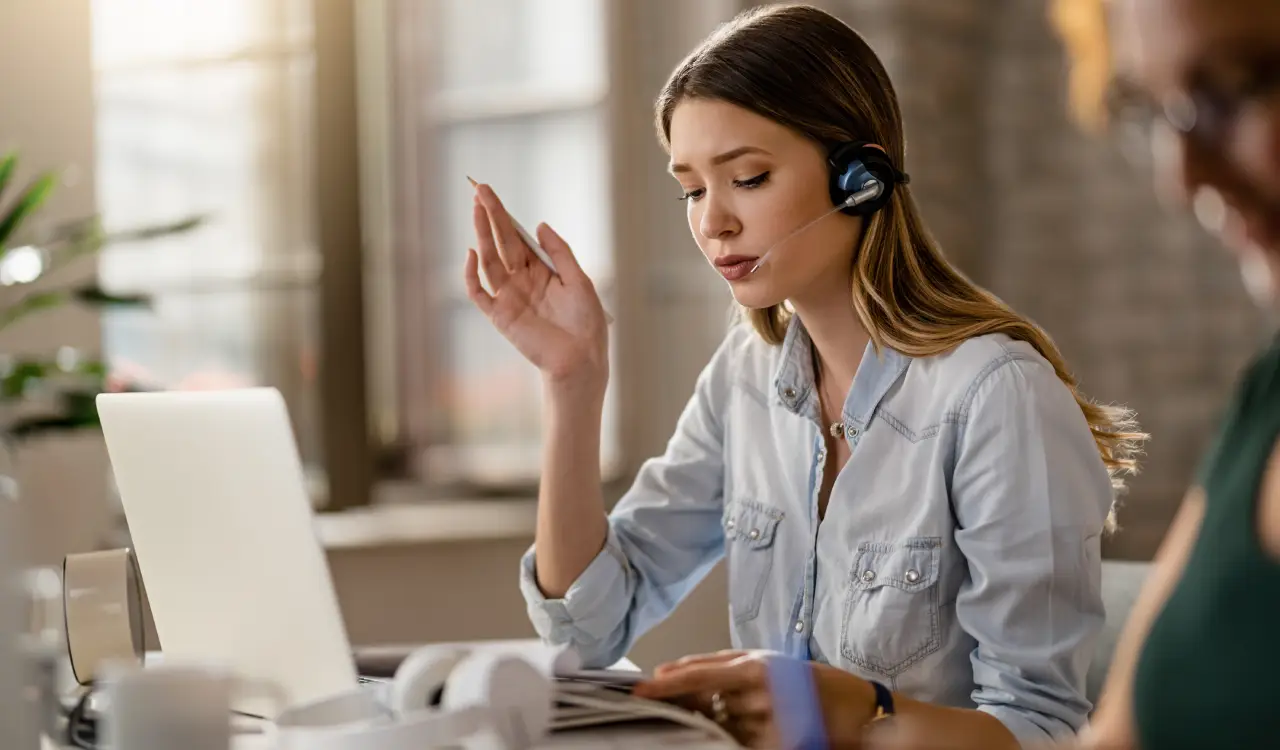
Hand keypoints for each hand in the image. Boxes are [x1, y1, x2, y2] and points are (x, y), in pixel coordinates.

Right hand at [464, 183, 608, 392]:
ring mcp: (509, 297)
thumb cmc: (586, 323)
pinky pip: (479, 293)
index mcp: (541, 271)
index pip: (518, 237)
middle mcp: (521, 281)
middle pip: (501, 242)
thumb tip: (539, 225)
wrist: (581, 359)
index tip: (491, 193)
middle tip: (479, 188)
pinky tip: (472, 253)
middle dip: (490, 215)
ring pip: (489, 260)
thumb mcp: (579, 280)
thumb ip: (559, 252)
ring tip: (476, 208)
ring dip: (481, 234)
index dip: (505, 215)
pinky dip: (472, 275)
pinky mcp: (500, 316)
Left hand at [633, 650, 877, 748]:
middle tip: (669, 704)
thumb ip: (717, 664)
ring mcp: (769, 727)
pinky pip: (739, 745)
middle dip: (688, 706)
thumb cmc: (809, 681)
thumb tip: (669, 672)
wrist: (858, 710)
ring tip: (731, 716)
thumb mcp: (765, 661)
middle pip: (704, 706)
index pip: (698, 676)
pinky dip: (732, 738)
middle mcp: (760, 697)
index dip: (665, 684)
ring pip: (720, 728)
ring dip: (715, 723)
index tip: (638, 689)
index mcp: (756, 668)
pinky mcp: (778, 748)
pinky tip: (740, 730)